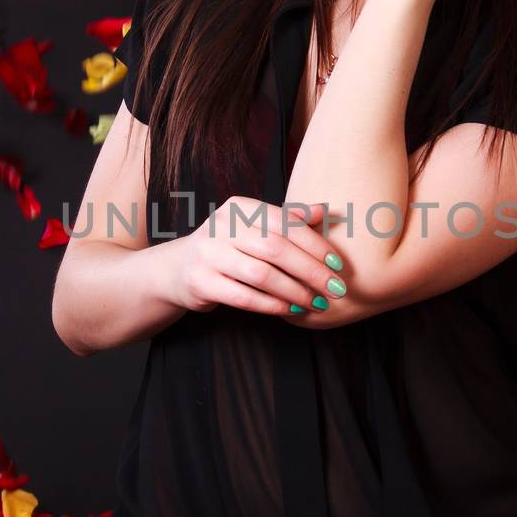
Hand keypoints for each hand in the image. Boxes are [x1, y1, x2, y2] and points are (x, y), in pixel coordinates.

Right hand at [163, 196, 348, 318]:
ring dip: (295, 291)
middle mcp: (221, 225)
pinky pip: (244, 297)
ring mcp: (208, 253)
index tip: (338, 264)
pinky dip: (272, 305)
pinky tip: (292, 309)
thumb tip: (326, 210)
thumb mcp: (255, 226)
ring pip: (261, 274)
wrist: (177, 269)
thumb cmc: (228, 246)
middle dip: (311, 271)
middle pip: (275, 248)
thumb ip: (289, 219)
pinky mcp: (200, 282)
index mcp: (239, 206)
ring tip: (317, 302)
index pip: (284, 223)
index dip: (315, 244)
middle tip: (336, 288)